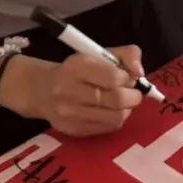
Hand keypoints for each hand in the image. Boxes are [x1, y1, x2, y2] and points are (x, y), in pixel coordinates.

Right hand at [2, 47, 142, 136]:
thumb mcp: (99, 53)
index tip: (129, 77)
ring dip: (127, 109)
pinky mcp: (73, 130)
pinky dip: (116, 119)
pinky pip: (107, 128)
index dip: (128, 78)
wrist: (42, 90)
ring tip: (123, 102)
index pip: (113, 77)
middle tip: (134, 92)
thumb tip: (139, 72)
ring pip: (115, 117)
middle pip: (116, 100)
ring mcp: (70, 114)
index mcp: (76, 67)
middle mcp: (69, 91)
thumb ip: (126, 55)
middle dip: (133, 96)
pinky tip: (111, 111)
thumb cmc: (77, 69)